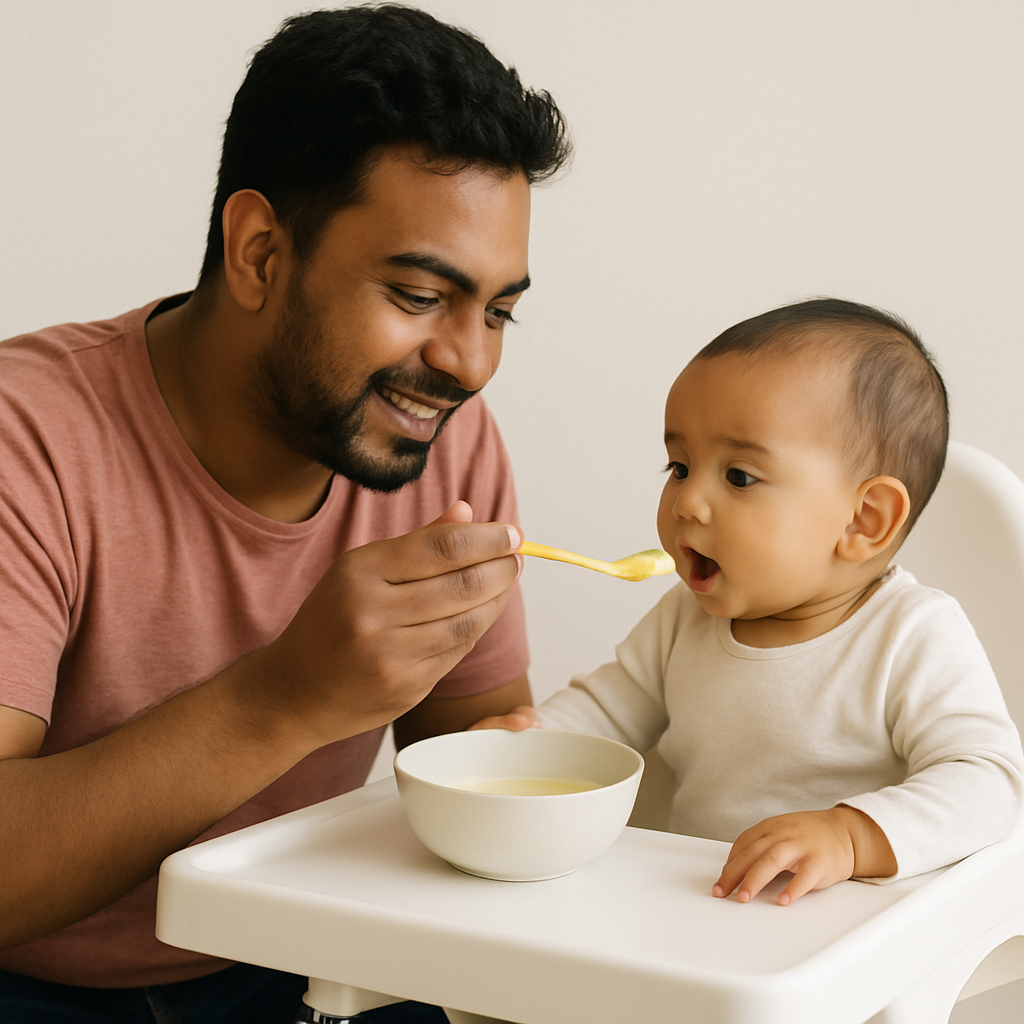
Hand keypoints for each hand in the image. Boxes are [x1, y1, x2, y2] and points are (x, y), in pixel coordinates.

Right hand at [250, 501, 523, 747]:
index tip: (512, 533)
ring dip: (497, 599)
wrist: (292, 693)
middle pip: (462, 584)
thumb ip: (417, 542)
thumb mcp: (359, 570)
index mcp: (360, 572)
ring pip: (468, 622)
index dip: (487, 538)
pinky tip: (482, 613)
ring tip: (506, 581)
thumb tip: (467, 511)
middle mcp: (374, 613)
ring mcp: (390, 656)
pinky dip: (477, 629)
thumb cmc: (331, 620)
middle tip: (516, 557)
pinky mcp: (406, 688)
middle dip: (501, 567)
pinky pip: (457, 652)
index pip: (442, 547)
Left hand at [712, 806, 894, 905]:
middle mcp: (783, 834)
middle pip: (753, 853)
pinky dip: (793, 888)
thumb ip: (759, 847)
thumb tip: (734, 871)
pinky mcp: (820, 861)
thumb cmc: (806, 837)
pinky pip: (805, 876)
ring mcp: (801, 846)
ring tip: (744, 897)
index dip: (729, 863)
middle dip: (734, 873)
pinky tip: (783, 900)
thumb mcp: (780, 833)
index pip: (743, 844)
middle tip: (722, 892)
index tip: (720, 882)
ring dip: (755, 879)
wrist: (844, 832)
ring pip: (773, 860)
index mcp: (770, 827)